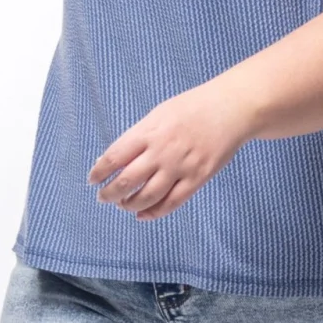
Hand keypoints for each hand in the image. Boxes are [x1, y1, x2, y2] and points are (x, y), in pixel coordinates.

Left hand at [88, 80, 253, 219]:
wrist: (229, 109)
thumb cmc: (192, 108)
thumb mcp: (159, 114)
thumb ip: (139, 136)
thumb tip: (115, 158)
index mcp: (148, 132)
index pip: (114, 157)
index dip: (100, 172)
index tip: (92, 180)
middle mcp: (161, 151)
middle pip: (127, 181)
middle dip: (110, 194)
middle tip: (104, 197)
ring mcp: (180, 167)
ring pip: (147, 196)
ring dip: (130, 205)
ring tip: (123, 205)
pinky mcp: (197, 179)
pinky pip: (171, 203)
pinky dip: (153, 213)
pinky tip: (143, 215)